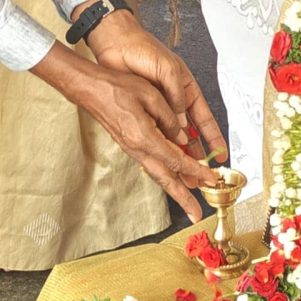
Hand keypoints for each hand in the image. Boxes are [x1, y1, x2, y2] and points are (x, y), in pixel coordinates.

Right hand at [32, 40, 220, 216]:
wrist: (90, 89)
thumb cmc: (116, 87)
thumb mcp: (149, 95)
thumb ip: (168, 117)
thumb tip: (182, 135)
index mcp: (144, 137)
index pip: (176, 160)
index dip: (196, 170)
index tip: (211, 178)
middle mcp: (138, 148)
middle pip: (165, 178)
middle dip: (183, 198)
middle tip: (195, 213)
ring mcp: (133, 149)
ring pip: (158, 174)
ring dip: (175, 189)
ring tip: (188, 201)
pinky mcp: (131, 145)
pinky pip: (152, 164)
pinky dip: (166, 174)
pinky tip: (174, 176)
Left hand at [86, 9, 228, 167]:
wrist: (116, 44)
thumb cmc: (145, 50)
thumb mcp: (168, 70)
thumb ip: (176, 96)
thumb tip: (182, 124)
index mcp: (187, 90)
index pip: (204, 119)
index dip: (213, 137)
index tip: (221, 155)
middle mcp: (174, 102)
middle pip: (190, 134)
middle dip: (197, 153)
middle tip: (203, 173)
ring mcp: (158, 109)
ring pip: (172, 138)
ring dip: (179, 155)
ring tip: (185, 174)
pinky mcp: (141, 112)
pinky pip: (154, 134)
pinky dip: (159, 147)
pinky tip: (162, 159)